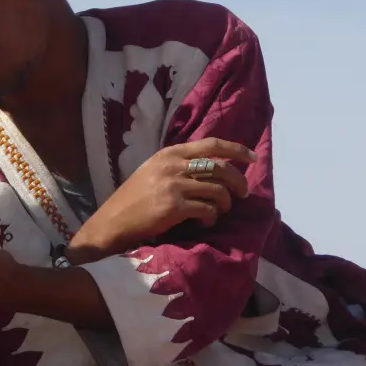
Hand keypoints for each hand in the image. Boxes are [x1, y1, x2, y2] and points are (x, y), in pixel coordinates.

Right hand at [66, 137, 254, 263]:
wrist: (114, 220)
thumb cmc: (134, 198)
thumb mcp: (154, 171)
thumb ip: (178, 165)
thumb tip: (213, 168)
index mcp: (169, 153)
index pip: (211, 144)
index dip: (236, 149)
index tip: (252, 157)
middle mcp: (173, 165)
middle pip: (220, 167)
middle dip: (238, 181)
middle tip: (242, 193)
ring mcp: (174, 185)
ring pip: (217, 190)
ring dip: (225, 202)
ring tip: (220, 210)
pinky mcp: (175, 207)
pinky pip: (207, 209)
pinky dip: (211, 216)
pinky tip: (204, 221)